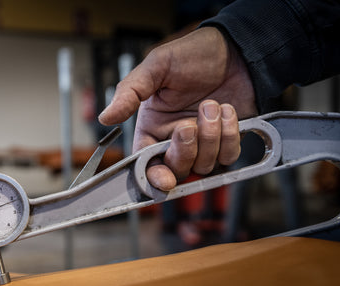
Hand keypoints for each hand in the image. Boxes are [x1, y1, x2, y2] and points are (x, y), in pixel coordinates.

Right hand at [99, 27, 256, 190]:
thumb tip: (105, 117)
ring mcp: (203, 144)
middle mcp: (175, 140)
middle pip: (177, 170)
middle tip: (189, 126)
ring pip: (204, 166)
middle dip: (185, 151)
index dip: (155, 176)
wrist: (234, 50)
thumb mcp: (157, 67)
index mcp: (153, 127)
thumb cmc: (192, 55)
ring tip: (212, 105)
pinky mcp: (226, 142)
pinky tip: (228, 111)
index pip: (147, 163)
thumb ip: (131, 92)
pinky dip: (230, 136)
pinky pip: (228, 157)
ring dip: (211, 137)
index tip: (165, 181)